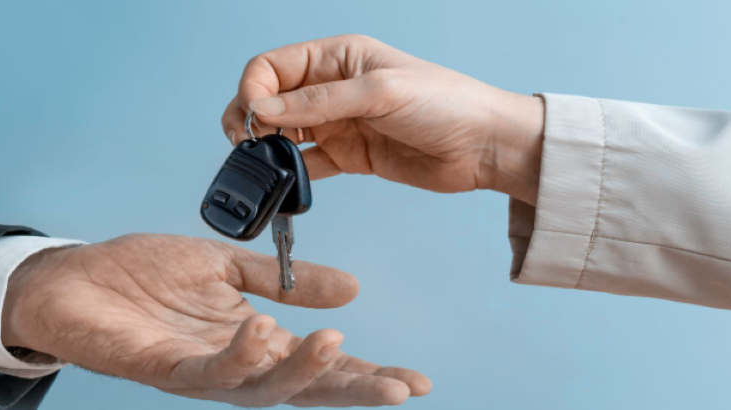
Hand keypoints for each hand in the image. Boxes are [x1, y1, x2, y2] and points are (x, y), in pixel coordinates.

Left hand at [0, 234, 430, 406]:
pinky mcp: (160, 370)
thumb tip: (355, 289)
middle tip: (400, 390)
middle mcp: (232, 366)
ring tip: (334, 345)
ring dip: (300, 372)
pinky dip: (239, 356)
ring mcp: (197, 373)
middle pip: (303, 390)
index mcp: (252, 342)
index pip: (319, 366)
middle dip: (352, 392)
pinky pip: (207, 373)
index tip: (417, 382)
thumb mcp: (225, 268)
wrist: (70, 278)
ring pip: (261, 390)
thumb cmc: (139, 276)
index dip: (367, 375)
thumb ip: (286, 282)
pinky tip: (263, 331)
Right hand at [221, 34, 545, 204]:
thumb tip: (259, 108)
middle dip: (249, 119)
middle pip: (268, 98)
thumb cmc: (445, 103)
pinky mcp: (348, 156)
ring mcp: (337, 123)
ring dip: (264, 148)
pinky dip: (288, 174)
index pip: (272, 66)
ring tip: (260, 166)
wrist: (485, 146)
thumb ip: (316, 103)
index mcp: (337, 56)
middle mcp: (331, 86)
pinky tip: (282, 185)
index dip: (254, 90)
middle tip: (246, 145)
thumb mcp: (378, 93)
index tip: (254, 118)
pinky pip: (305, 164)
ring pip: (281, 132)